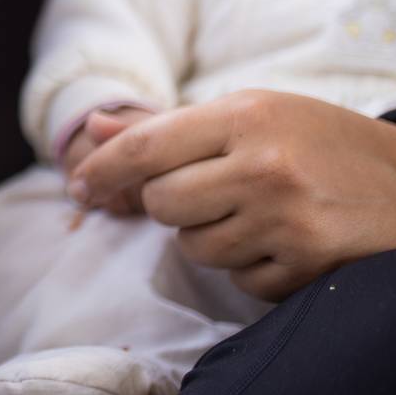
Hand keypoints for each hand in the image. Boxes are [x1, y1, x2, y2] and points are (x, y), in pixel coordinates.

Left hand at [70, 90, 395, 299]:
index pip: (145, 147)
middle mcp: (263, 165)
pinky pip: (239, 280)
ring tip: (257, 212)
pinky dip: (251, 266)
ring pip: (195, 247)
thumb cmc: (317, 142)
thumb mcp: (251, 114)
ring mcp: (286, 219)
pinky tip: (284, 239)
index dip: (102, 170)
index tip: (79, 187)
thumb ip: (168, 127)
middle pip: (162, 203)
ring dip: (211, 236)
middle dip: (173, 203)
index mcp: (245, 115)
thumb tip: (93, 129)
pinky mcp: (307, 265)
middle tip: (211, 190)